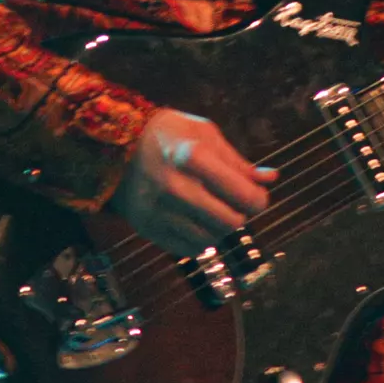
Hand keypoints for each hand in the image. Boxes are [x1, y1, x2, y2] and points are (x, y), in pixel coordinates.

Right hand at [114, 109, 275, 256]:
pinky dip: (199, 239)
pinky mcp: (147, 228)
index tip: (256, 195)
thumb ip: (237, 161)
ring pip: (211, 239)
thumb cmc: (167, 134)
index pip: (245, 196)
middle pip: (231, 222)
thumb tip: (270, 179)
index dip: (259, 200)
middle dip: (240, 215)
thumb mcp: (203, 133)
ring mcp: (159, 211)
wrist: (113, 145)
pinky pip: (188, 248)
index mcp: (194, 157)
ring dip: (219, 227)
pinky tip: (195, 220)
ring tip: (211, 208)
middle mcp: (175, 187)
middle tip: (232, 202)